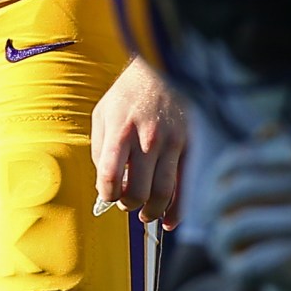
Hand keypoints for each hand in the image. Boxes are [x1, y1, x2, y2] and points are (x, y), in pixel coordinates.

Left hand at [91, 60, 186, 224]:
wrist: (160, 70)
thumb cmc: (126, 96)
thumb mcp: (102, 116)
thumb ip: (101, 151)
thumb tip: (105, 187)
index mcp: (121, 131)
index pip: (110, 177)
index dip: (107, 195)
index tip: (108, 196)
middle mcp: (147, 139)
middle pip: (138, 190)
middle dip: (129, 205)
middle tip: (127, 204)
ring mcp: (171, 143)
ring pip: (163, 192)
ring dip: (152, 211)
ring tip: (145, 214)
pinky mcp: (189, 146)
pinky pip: (185, 185)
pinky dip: (178, 209)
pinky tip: (170, 219)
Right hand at [201, 133, 290, 290]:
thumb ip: (285, 155)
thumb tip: (270, 129)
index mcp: (222, 180)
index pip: (233, 161)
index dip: (265, 155)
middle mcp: (213, 209)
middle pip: (235, 190)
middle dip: (280, 186)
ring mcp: (220, 241)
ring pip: (240, 225)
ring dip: (284, 219)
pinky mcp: (235, 271)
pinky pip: (251, 262)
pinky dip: (283, 250)